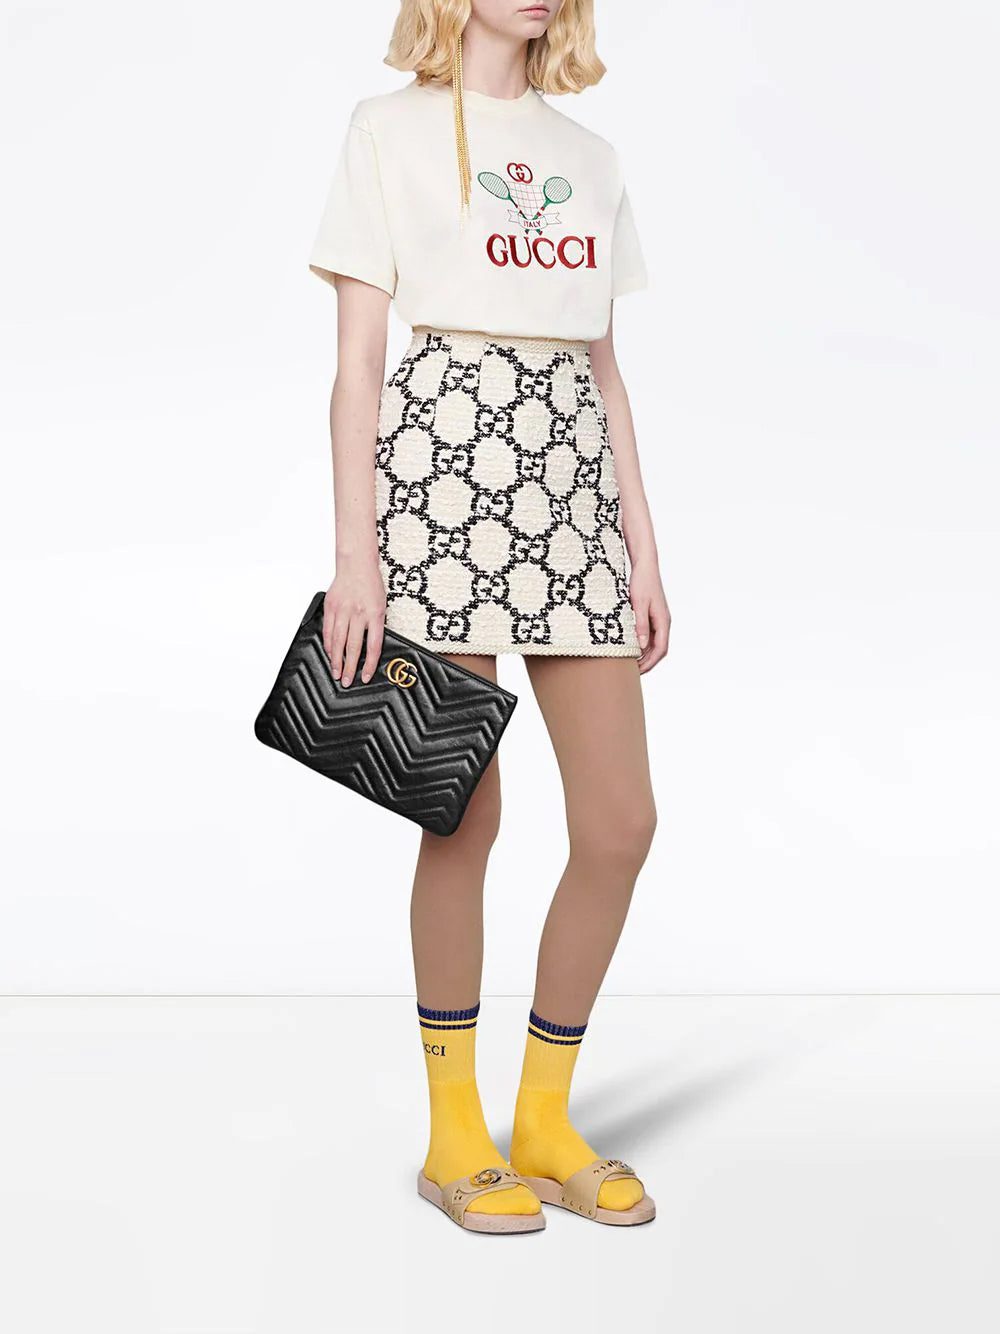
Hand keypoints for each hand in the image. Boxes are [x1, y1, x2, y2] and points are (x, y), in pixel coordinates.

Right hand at [322, 558, 386, 686]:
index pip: (373, 646)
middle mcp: (358, 613)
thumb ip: (376, 626)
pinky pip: (327, 630)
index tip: (365, 676)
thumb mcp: (382, 605)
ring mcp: (343, 610)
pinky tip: (329, 653)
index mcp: (375, 614)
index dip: (369, 664)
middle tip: (346, 681)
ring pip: (338, 641)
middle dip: (349, 667)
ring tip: (335, 672)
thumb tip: (371, 648)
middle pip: (353, 646)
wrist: (356, 564)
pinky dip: (328, 644)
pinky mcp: (330, 607)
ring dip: (336, 659)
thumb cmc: (371, 585)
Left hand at [630, 562, 670, 673]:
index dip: (650, 662)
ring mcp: (659, 620)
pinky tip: (632, 650)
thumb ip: (640, 625)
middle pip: (659, 649)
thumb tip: (642, 646)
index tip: (638, 672)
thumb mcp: (638, 604)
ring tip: (631, 665)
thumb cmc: (642, 582)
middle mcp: (664, 622)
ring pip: (655, 644)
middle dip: (648, 663)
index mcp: (663, 621)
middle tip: (633, 673)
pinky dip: (643, 646)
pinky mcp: (653, 616)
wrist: (645, 566)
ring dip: (646, 656)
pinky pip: (650, 636)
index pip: (661, 649)